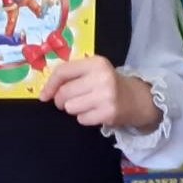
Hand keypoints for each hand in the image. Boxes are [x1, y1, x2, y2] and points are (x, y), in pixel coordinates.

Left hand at [40, 57, 160, 130]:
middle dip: (62, 100)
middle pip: (64, 93)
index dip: (49, 85)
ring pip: (70, 107)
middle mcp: (102, 77)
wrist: (138, 98)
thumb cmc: (108, 84)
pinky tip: (96, 112)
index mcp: (96, 63)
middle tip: (72, 100)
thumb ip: (72, 75)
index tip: (44, 96)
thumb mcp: (94, 71)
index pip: (63, 72)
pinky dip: (85, 118)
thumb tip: (45, 93)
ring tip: (87, 105)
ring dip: (74, 109)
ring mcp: (106, 96)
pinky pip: (81, 119)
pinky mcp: (109, 113)